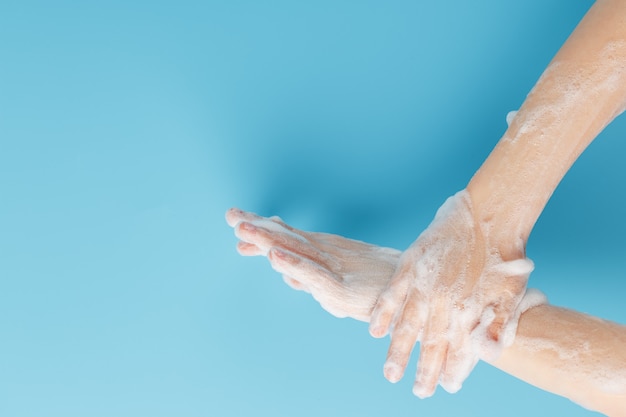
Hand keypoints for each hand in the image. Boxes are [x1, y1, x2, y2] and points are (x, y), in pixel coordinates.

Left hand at [225, 208, 400, 321]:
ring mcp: (332, 269)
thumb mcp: (335, 286)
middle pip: (286, 239)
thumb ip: (309, 278)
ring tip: (242, 228)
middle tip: (231, 215)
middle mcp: (325, 255)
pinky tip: (274, 257)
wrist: (414, 294)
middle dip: (257, 228)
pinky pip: (314, 274)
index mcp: (322, 253)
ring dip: (268, 240)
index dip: (262, 229)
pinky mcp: (339, 289)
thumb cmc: (378, 287)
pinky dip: (295, 265)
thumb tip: (286, 275)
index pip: (287, 238)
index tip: (237, 219)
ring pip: (296, 251)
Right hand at [368, 190, 532, 397]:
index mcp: (468, 310)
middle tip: (419, 391)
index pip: (458, 348)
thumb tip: (490, 354)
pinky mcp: (411, 265)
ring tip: (391, 374)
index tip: (447, 387)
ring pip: (408, 324)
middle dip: (424, 370)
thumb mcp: (512, 295)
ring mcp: (425, 284)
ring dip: (399, 350)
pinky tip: (375, 331)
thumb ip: (500, 325)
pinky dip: (382, 312)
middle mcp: (444, 301)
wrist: (490, 218)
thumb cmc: (505, 256)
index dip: (452, 369)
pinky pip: (392, 294)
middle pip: (431, 343)